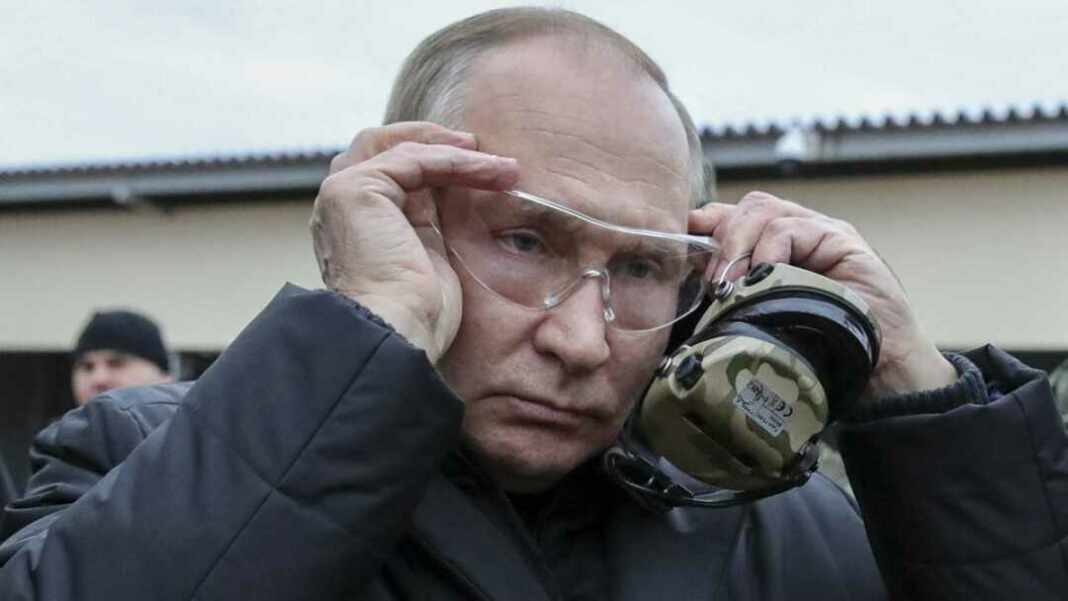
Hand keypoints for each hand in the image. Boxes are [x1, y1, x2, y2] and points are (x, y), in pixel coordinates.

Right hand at [310, 122, 518, 361]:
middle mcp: (342, 204)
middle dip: (436, 142)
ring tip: (505, 168)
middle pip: (384, 145)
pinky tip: (489, 172)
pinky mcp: (356, 189)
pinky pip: (413, 159)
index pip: (390, 171)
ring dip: (459, 154)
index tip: (480, 167)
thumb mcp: (429, 258)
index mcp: (357, 223)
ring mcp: (343, 193)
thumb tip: (462, 193)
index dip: (433, 160)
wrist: (397, 332)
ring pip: (404, 149)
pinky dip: (455, 162)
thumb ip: (431, 222)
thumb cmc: (419, 315)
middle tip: (483, 151)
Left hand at [689, 191, 956, 398]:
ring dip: (738, 246)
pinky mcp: (843, 240)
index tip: (682, 238)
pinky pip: (792, 227)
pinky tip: (764, 278)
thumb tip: (695, 291)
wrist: (879, 375)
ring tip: (731, 285)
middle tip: (713, 283)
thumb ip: (737, 298)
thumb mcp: (764, 321)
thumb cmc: (820, 354)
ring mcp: (822, 234)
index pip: (735, 218)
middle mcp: (800, 235)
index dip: (706, 223)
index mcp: (779, 250)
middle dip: (720, 239)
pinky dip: (770, 250)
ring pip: (764, 211)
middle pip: (747, 208)